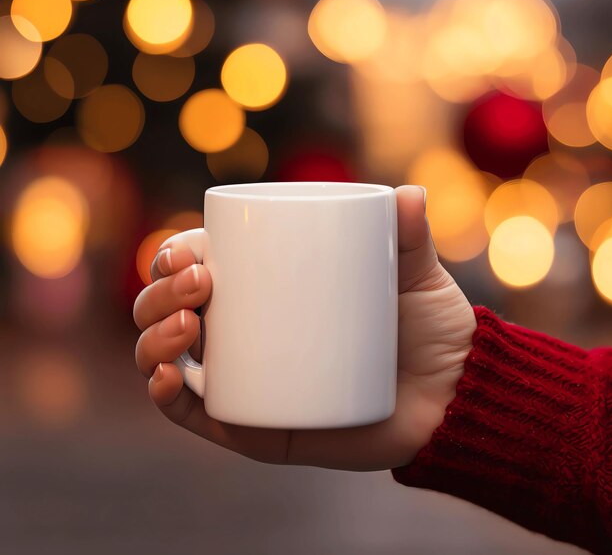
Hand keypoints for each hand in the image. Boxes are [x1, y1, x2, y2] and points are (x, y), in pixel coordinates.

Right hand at [133, 185, 475, 470]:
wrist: (451, 396)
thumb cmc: (425, 328)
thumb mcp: (415, 274)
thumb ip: (411, 233)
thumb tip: (410, 192)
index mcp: (264, 288)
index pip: (197, 266)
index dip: (173, 256)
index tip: (188, 252)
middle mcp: (243, 333)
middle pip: (171, 309)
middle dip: (160, 293)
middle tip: (198, 285)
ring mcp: (245, 379)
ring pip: (170, 357)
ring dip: (154, 337)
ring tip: (185, 323)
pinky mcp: (255, 426)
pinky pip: (196, 415)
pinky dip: (167, 397)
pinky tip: (165, 377)